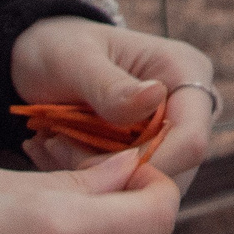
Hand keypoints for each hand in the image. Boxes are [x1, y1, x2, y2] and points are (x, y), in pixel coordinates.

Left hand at [11, 17, 216, 194]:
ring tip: (54, 144)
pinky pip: (129, 187)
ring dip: (98, 180)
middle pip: (173, 170)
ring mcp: (172, 134)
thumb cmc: (60, 47)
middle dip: (114, 174)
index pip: (191, 140)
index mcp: (187, 71)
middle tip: (57, 146)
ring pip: (148, 185)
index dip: (148, 166)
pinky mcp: (150, 155)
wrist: (43, 55)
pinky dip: (92, 181)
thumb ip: (110, 85)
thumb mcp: (75, 60)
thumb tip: (156, 96)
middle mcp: (190, 107)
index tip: (91, 167)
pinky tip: (59, 152)